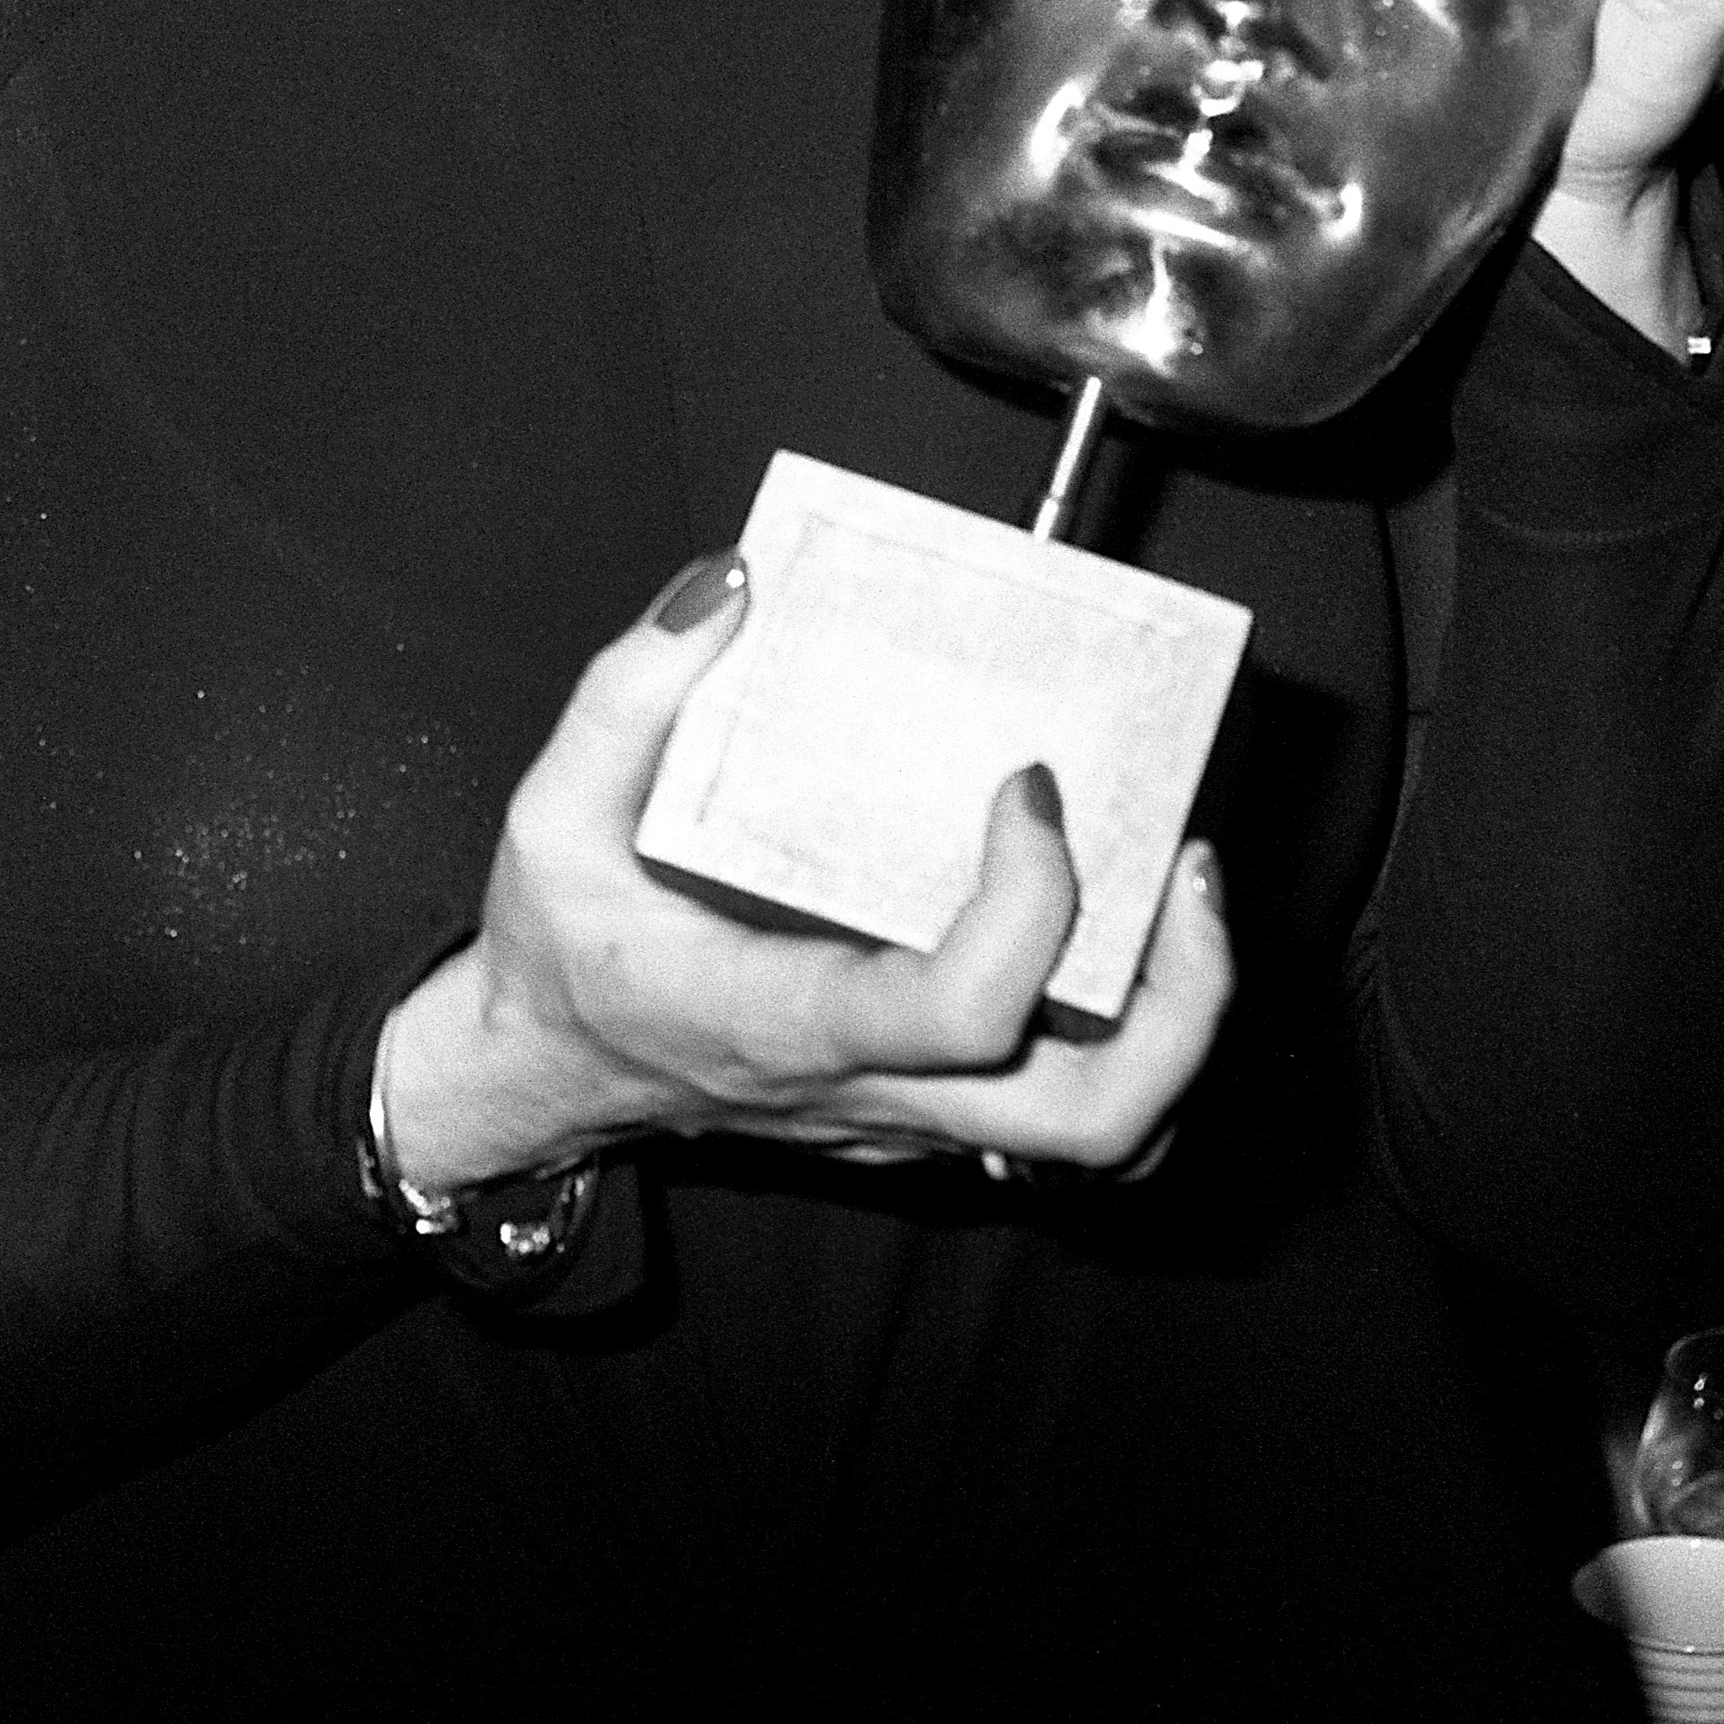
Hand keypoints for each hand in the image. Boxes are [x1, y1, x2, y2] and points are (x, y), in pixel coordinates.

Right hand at [377, 557, 1234, 1197]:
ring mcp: (911, 1118)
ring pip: (1104, 1138)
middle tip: (1184, 859)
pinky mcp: (925, 1118)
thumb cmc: (558, 954)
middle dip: (1183, 995)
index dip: (1030, 900)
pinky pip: (1066, 1123)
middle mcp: (872, 1087)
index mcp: (787, 1020)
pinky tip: (1119, 942)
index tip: (1028, 785)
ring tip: (1182, 894)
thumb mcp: (553, 815)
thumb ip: (628, 694)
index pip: (959, 1007)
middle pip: (1090, 1114)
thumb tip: (726, 585)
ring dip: (1179, 1024)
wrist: (538, 1083)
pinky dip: (1131, 1043)